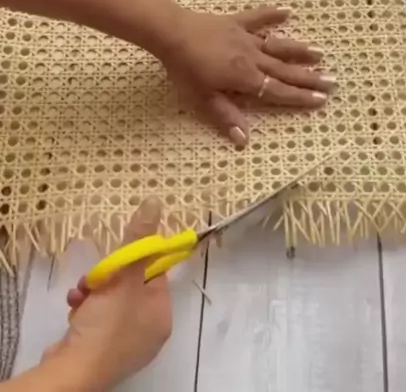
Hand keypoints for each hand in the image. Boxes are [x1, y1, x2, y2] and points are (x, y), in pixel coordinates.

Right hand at [42, 199, 170, 391]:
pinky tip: (74, 307)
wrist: (73, 371)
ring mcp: (124, 344)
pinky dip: (85, 308)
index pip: (155, 275)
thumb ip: (139, 239)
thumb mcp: (124, 275)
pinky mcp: (101, 351)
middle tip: (95, 277)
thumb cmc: (107, 323)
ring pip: (111, 301)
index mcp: (162, 315)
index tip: (118, 256)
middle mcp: (148, 331)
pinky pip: (97, 319)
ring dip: (94, 290)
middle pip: (131, 286)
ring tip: (81, 292)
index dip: (137, 259)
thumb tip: (156, 202)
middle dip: (109, 276)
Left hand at [156, 5, 336, 146]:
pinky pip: (258, 18)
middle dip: (309, 77)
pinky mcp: (235, 22)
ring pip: (277, 46)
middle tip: (333, 80)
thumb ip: (226, 116)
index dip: (301, 97)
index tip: (323, 99)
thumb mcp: (202, 98)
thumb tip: (245, 140)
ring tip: (319, 53)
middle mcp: (252, 57)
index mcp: (245, 78)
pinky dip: (273, 14)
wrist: (171, 32)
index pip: (278, 91)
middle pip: (285, 70)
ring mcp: (245, 38)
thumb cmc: (184, 69)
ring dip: (299, 50)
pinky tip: (288, 11)